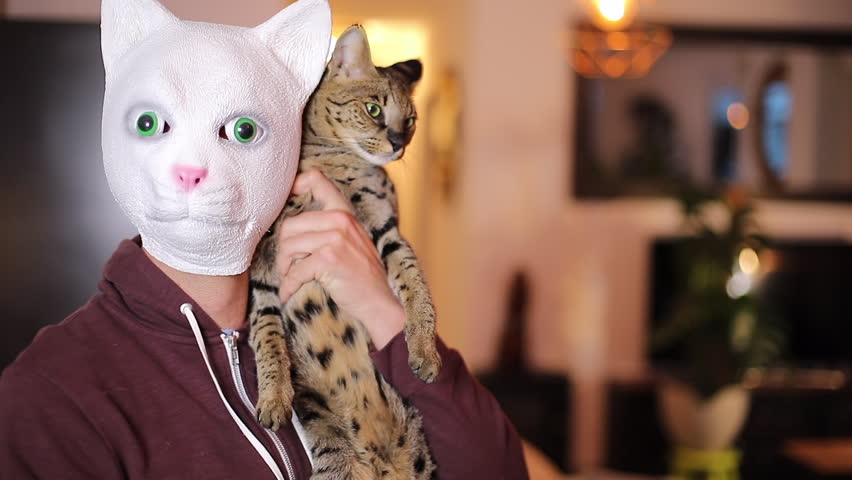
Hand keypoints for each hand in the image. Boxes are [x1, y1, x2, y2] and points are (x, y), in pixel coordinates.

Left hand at [275, 169, 403, 348]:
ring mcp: (335, 238)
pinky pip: (295, 270)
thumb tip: (291, 227)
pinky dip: (288, 285)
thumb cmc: (361, 275)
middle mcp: (340, 220)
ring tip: (290, 278)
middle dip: (283, 249)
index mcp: (344, 213)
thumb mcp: (350, 241)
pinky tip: (289, 293)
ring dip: (284, 268)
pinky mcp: (328, 259)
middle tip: (287, 266)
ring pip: (288, 247)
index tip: (286, 197)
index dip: (295, 184)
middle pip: (290, 224)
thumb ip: (329, 227)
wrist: (378, 301)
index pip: (317, 180)